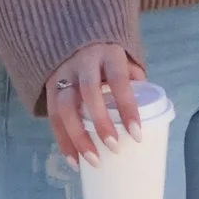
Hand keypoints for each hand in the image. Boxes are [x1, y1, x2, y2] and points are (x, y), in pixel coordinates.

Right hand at [44, 40, 146, 162]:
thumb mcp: (126, 62)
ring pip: (64, 107)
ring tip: (92, 161)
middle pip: (88, 92)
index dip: (127, 107)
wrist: (77, 37)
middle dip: (100, 122)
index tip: (137, 134)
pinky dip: (62, 141)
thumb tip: (149, 116)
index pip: (119, 80)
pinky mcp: (49, 86)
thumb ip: (135, 84)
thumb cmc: (109, 57)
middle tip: (114, 148)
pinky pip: (53, 117)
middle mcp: (83, 62)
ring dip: (77, 138)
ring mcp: (63, 73)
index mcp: (108, 54)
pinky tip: (74, 161)